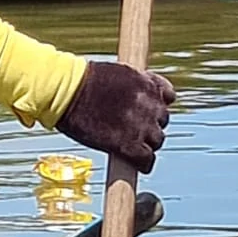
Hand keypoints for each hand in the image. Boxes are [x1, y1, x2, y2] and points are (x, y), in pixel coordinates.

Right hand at [56, 60, 174, 171]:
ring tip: (130, 145)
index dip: (157, 104)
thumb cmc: (84, 80)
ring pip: (157, 141)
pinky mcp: (129, 145)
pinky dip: (143, 164)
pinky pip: (146, 160)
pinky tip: (134, 163)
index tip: (148, 110)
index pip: (168, 96)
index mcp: (148, 83)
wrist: (68, 91)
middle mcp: (150, 104)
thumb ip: (133, 83)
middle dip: (150, 125)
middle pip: (162, 120)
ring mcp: (141, 126)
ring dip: (147, 144)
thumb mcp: (117, 72)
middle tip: (133, 129)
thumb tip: (133, 94)